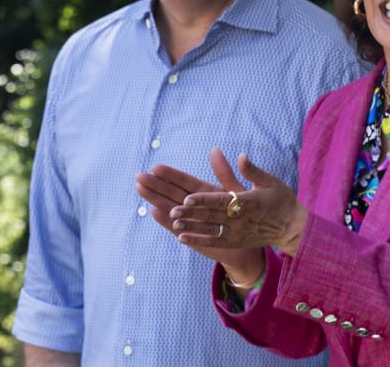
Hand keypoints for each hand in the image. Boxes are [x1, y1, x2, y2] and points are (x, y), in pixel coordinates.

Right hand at [135, 158, 257, 269]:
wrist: (250, 240)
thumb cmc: (245, 214)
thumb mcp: (236, 191)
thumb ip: (224, 173)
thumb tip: (215, 149)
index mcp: (206, 193)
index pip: (185, 182)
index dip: (171, 175)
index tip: (156, 167)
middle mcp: (196, 206)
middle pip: (173, 193)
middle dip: (156, 185)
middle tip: (139, 176)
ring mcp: (193, 221)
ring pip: (171, 209)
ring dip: (156, 199)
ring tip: (140, 189)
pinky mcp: (193, 236)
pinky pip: (178, 228)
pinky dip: (166, 221)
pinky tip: (154, 212)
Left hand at [169, 148, 308, 256]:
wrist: (292, 228)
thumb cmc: (281, 200)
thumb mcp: (270, 181)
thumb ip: (252, 170)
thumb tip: (240, 156)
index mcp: (248, 202)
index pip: (222, 201)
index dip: (204, 200)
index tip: (188, 198)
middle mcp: (240, 219)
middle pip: (212, 216)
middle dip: (191, 214)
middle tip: (173, 210)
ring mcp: (237, 232)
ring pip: (210, 230)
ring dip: (191, 227)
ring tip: (174, 223)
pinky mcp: (236, 242)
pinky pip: (214, 242)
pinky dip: (198, 240)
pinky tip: (182, 238)